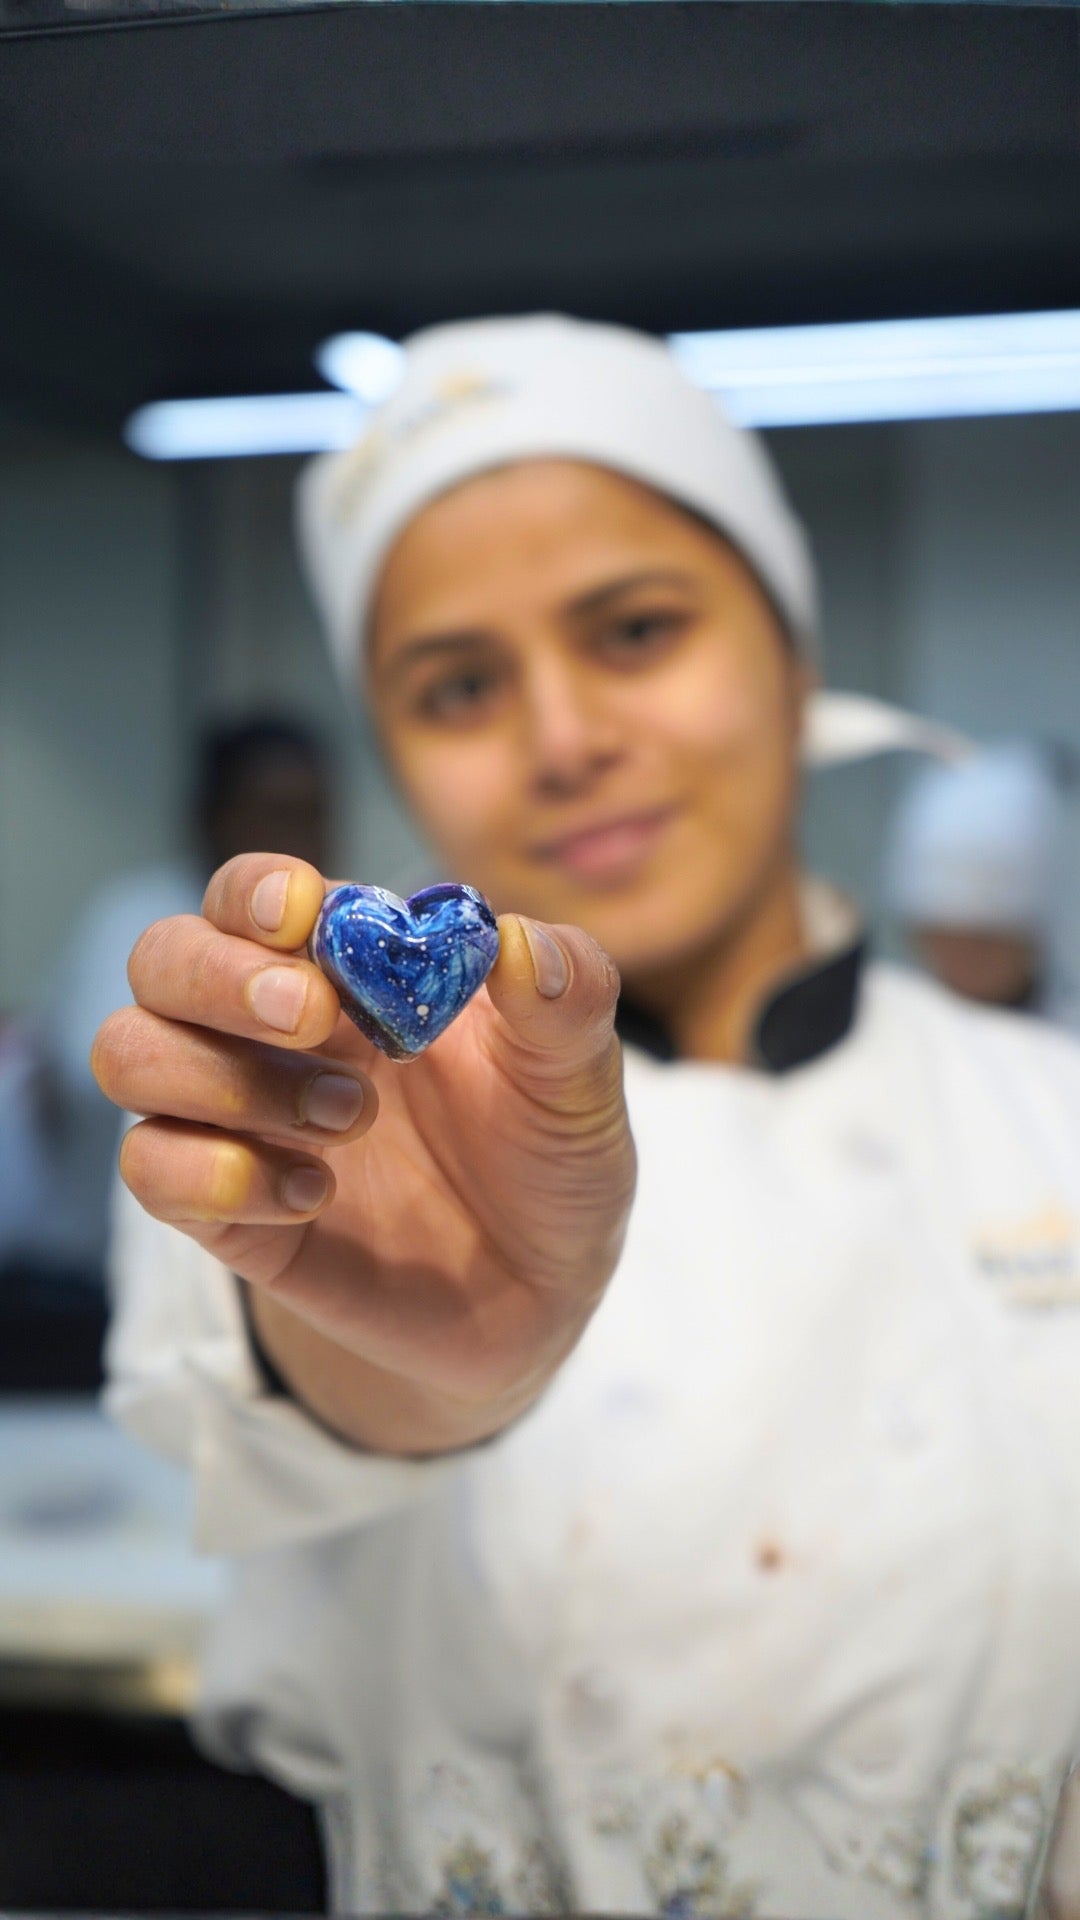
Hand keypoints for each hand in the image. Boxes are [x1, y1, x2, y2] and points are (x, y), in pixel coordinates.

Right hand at [92, 854, 634, 1453]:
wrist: (538, 1295)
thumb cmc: (548, 1156)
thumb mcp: (581, 1076)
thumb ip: (568, 996)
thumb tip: (520, 942)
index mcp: (349, 970)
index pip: (250, 896)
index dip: (254, 892)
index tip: (300, 912)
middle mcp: (271, 1033)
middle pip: (162, 958)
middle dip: (219, 976)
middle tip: (313, 1016)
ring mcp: (240, 1122)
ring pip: (129, 1053)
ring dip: (222, 1076)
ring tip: (348, 1118)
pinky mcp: (226, 1215)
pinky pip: (150, 1171)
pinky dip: (219, 1175)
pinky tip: (315, 1194)